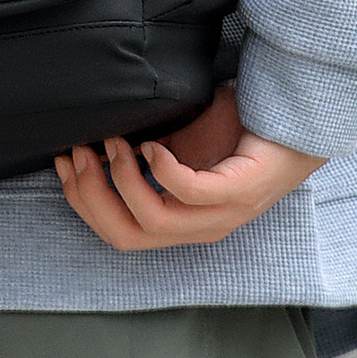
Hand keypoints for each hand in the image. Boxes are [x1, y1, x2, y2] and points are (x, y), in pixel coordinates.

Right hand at [54, 86, 325, 250]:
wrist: (293, 122)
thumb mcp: (178, 144)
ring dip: (120, 179)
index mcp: (181, 224)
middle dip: (91, 195)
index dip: (82, 203)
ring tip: (113, 142)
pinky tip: (152, 144)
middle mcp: (198, 229)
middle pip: (124, 235)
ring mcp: (221, 215)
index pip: (117, 234)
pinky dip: (162, 169)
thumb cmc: (236, 133)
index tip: (64, 162)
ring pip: (152, 220)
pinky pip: (189, 192)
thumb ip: (142, 153)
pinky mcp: (239, 192)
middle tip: (80, 152)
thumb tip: (93, 140)